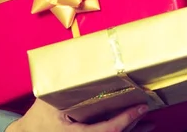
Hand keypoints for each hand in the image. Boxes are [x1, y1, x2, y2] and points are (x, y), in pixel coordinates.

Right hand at [7, 98, 152, 131]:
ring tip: (149, 124)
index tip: (140, 108)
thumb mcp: (48, 100)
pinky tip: (132, 129)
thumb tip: (78, 62)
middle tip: (148, 110)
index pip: (107, 130)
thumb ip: (64, 85)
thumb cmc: (37, 119)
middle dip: (134, 125)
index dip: (126, 120)